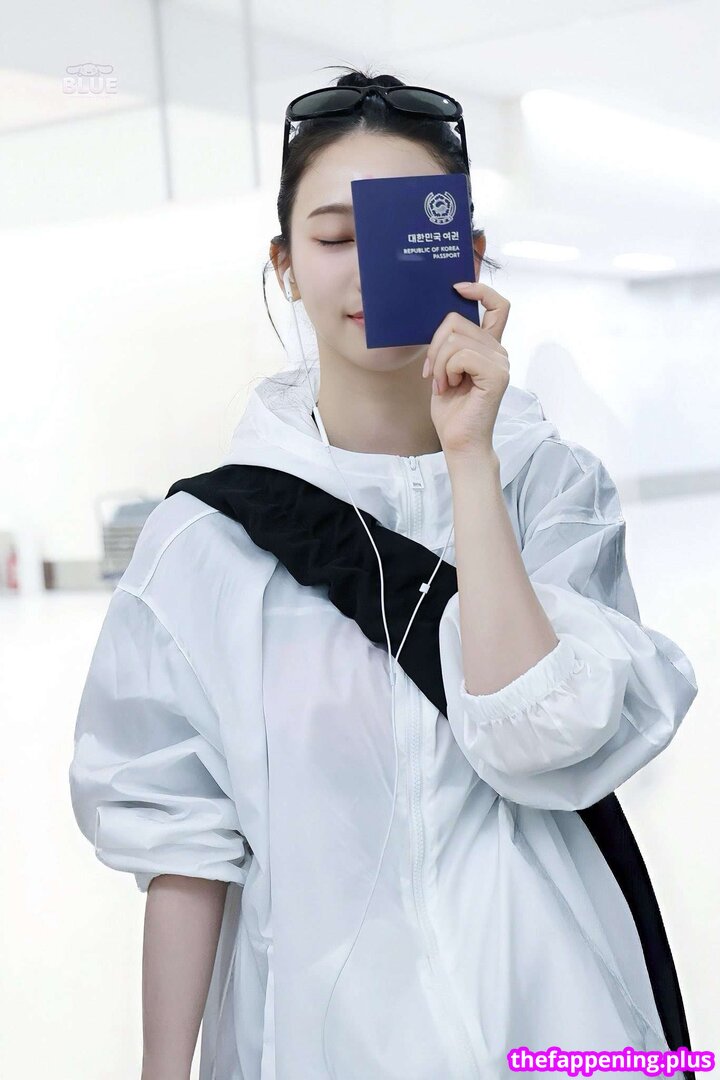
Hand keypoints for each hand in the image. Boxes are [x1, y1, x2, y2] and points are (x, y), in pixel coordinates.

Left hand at [422, 280, 510, 458]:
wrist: (459, 441)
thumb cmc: (452, 409)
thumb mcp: (445, 367)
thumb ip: (450, 343)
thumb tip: (441, 318)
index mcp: (489, 347)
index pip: (497, 305)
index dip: (479, 290)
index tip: (457, 288)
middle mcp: (499, 351)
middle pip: (458, 321)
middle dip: (435, 346)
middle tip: (434, 373)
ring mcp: (501, 362)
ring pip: (455, 340)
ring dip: (439, 363)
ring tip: (443, 384)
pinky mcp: (496, 375)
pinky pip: (460, 356)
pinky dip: (446, 371)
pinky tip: (450, 387)